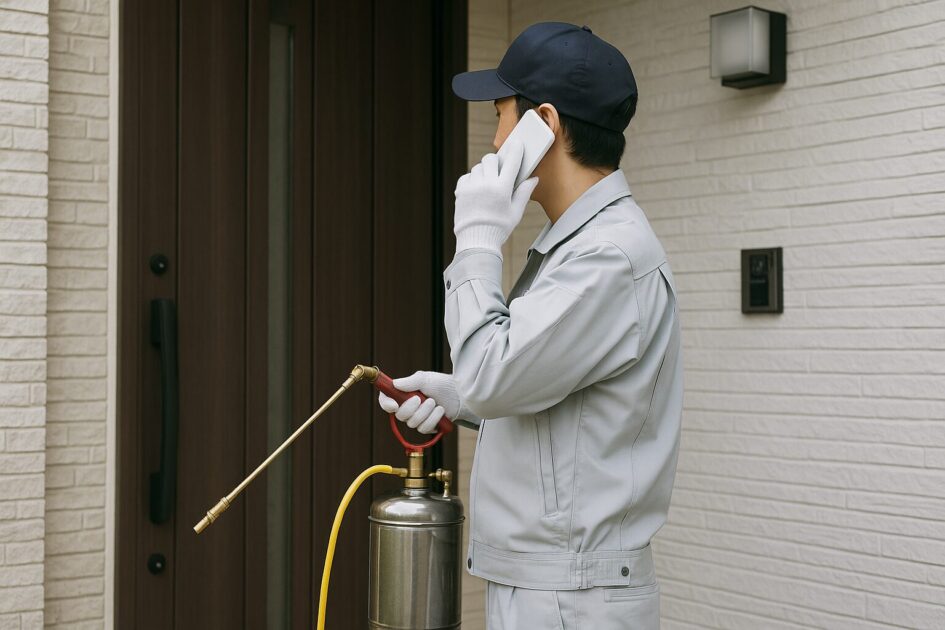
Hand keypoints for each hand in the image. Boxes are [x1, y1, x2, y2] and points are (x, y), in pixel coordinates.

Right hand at [376, 371, 478, 433]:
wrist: (460, 395)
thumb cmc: (441, 384)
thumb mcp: (425, 378)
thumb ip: (410, 381)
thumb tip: (396, 384)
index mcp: (402, 394)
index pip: (386, 401)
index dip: (386, 404)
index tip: (394, 405)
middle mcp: (407, 407)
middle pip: (399, 415)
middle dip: (410, 408)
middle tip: (420, 398)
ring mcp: (417, 418)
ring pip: (412, 423)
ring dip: (424, 412)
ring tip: (435, 402)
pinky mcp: (427, 426)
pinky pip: (424, 429)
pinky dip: (433, 419)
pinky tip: (440, 411)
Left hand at [453, 139, 538, 254]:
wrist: (476, 241)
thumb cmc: (498, 228)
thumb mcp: (515, 212)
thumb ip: (524, 193)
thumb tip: (533, 179)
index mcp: (502, 189)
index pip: (512, 162)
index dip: (516, 150)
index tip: (517, 144)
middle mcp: (486, 184)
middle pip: (491, 159)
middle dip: (496, 161)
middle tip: (499, 169)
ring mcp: (471, 187)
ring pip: (478, 167)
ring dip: (484, 171)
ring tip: (488, 184)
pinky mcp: (460, 191)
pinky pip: (466, 176)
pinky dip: (472, 179)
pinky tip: (477, 190)